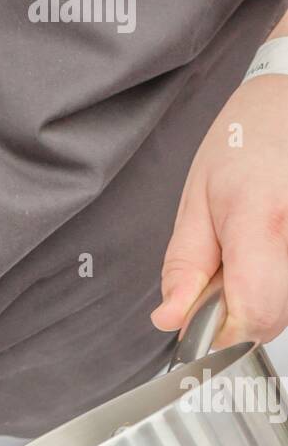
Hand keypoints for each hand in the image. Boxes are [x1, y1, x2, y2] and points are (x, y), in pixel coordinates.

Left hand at [152, 73, 287, 344]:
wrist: (287, 111)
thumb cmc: (244, 143)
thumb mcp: (195, 202)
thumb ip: (183, 268)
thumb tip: (170, 320)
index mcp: (261, 223)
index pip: (248, 319)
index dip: (216, 334)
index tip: (193, 319)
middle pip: (267, 321)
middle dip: (233, 315)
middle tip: (219, 272)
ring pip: (281, 311)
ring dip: (255, 300)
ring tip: (244, 255)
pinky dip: (272, 287)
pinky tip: (264, 256)